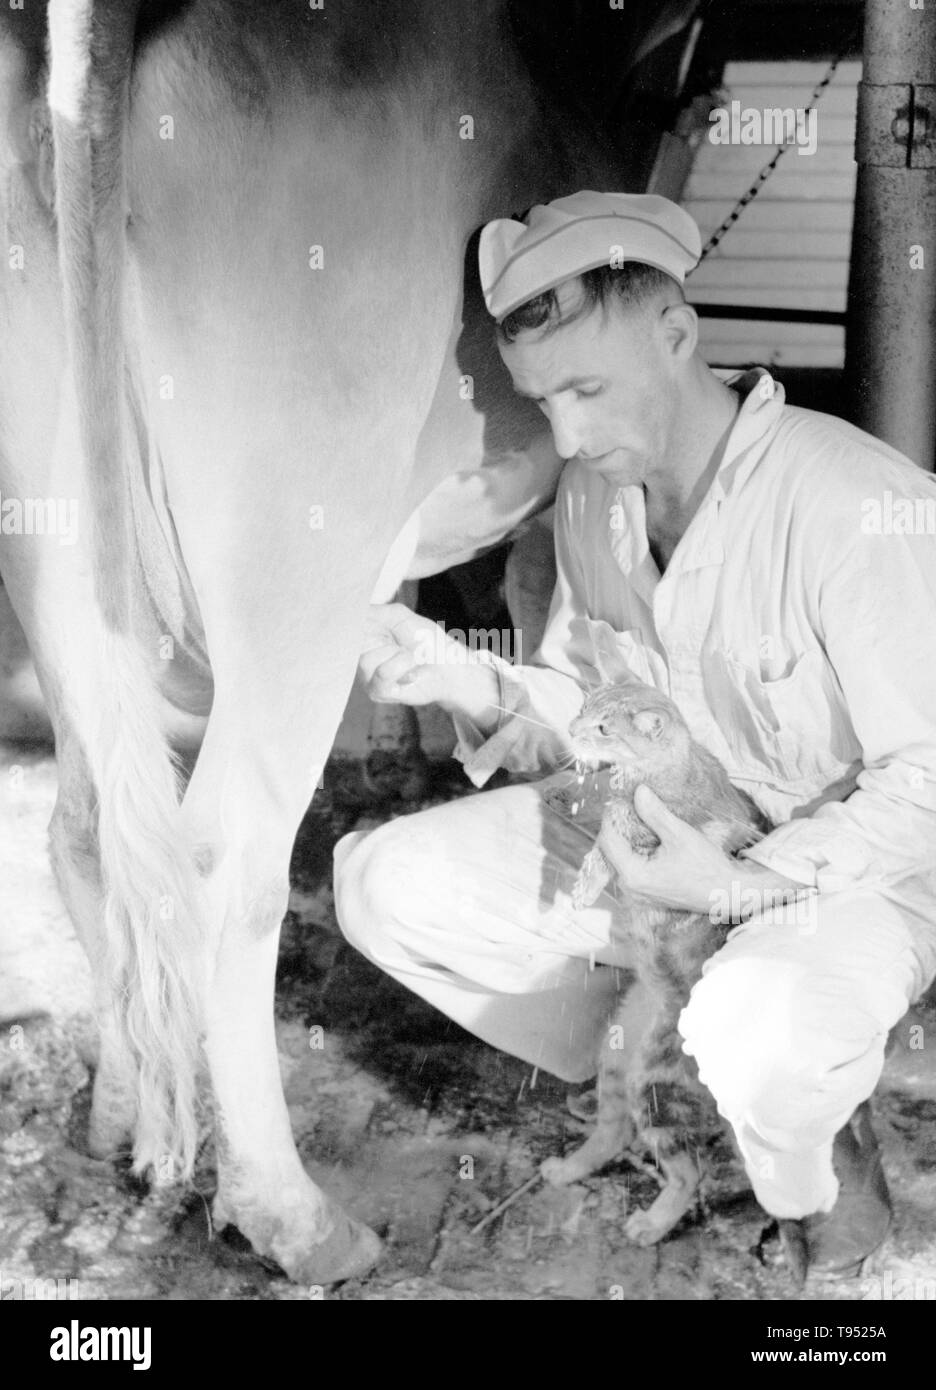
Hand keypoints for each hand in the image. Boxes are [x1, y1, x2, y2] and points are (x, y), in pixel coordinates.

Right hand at [359, 603, 497, 721]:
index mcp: (364, 637)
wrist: (448, 665)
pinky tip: (410, 672)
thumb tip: (352, 611)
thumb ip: (374, 611)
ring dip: (397, 655)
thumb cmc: (427, 641)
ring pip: (366, 660)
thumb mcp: (399, 616)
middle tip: (402, 645)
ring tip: (409, 659)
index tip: (379, 624)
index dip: (359, 623)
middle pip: (354, 643)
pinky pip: (382, 674)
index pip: (347, 628)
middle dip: (383, 639)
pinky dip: (402, 667)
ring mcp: (366, 676)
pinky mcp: (376, 692)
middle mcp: (360, 657)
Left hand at [598, 785, 736, 913]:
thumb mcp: (679, 834)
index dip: (612, 815)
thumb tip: (639, 791)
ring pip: (621, 857)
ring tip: (641, 816)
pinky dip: (636, 849)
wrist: (728, 892)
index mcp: (632, 875)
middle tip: (631, 803)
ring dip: (628, 836)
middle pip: (611, 849)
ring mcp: (637, 892)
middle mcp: (629, 888)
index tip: (621, 797)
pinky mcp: (647, 892)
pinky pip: (632, 865)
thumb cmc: (707, 868)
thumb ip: (655, 813)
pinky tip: (649, 835)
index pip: (608, 839)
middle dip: (619, 825)